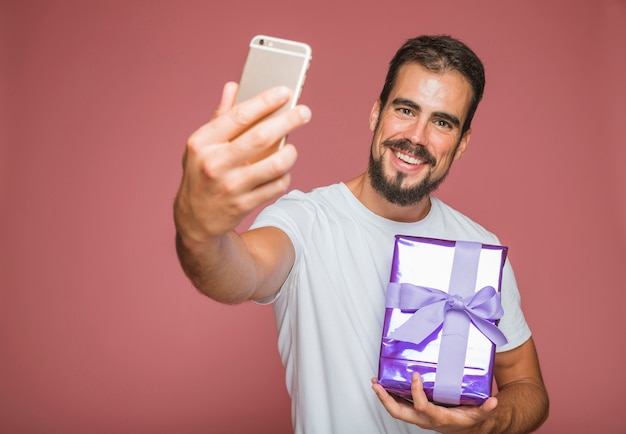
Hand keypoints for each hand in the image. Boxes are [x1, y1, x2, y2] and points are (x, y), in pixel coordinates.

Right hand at [174, 82, 311, 245]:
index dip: (265, 101)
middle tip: (304, 112)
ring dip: (290, 154)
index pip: (239, 116)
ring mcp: (230, 186)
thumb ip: (219, 117)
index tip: (285, 91)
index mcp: (202, 142)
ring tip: (292, 148)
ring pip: (275, 165)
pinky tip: (282, 171)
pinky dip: (284, 176)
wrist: (194, 219)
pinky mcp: (243, 205)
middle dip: (288, 120)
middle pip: (261, 137)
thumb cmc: (201, 174)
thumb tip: (233, 86)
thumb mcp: (201, 145)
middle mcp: (215, 163)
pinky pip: (276, 186)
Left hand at [371, 373, 497, 433]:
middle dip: (386, 399)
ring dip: (384, 397)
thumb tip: (493, 402)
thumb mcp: (480, 414)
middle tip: (378, 385)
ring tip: (376, 383)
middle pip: (400, 413)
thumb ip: (485, 409)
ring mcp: (419, 416)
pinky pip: (400, 406)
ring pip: (397, 410)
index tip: (415, 376)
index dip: (416, 393)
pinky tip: (385, 385)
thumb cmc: (470, 419)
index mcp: (439, 418)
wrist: (468, 428)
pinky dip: (390, 396)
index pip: (422, 408)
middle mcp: (425, 419)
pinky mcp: (417, 412)